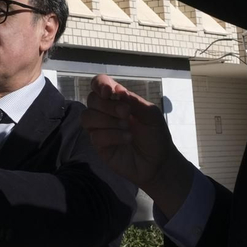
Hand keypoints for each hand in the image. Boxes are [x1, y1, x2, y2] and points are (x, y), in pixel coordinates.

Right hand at [84, 75, 198, 216]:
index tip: (109, 92)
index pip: (99, 84)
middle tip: (126, 113)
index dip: (100, 84)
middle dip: (108, 105)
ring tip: (126, 127)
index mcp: (117, 100)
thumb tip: (117, 90)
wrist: (159, 162)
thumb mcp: (151, 114)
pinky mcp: (100, 146)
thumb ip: (134, 101)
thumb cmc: (155, 135)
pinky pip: (95, 136)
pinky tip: (127, 138)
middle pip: (91, 99)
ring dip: (107, 120)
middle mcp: (105, 112)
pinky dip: (112, 135)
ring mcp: (100, 129)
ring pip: (87, 116)